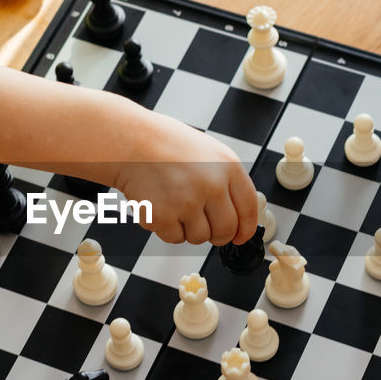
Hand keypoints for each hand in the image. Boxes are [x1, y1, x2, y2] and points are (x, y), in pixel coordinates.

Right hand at [111, 113, 257, 245]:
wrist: (131, 141)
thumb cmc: (167, 144)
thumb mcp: (210, 153)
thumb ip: (226, 181)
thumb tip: (237, 214)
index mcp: (228, 167)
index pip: (248, 208)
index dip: (245, 228)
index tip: (241, 236)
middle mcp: (212, 186)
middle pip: (226, 230)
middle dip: (218, 236)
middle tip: (207, 229)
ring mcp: (187, 202)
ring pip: (200, 237)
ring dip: (189, 230)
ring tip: (176, 206)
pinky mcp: (163, 216)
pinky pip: (174, 238)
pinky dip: (167, 229)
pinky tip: (161, 207)